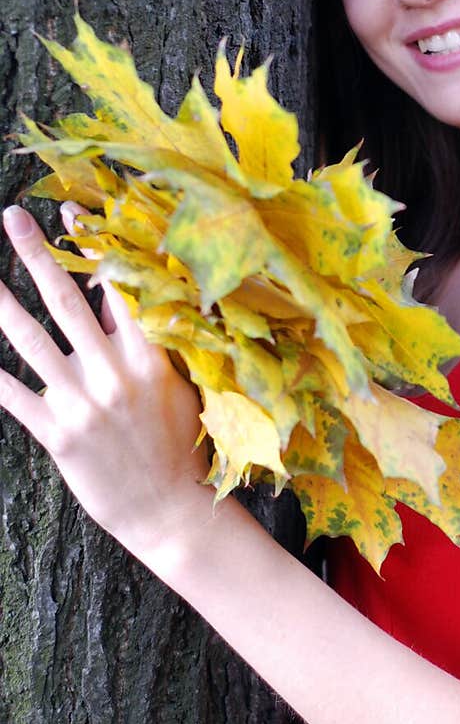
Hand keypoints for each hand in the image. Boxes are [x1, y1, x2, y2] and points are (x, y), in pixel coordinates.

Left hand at [0, 203, 208, 560]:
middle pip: (67, 301)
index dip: (93, 246)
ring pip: (31, 340)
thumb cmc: (178, 447)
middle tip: (12, 217)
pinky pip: (13, 394)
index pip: (119, 287)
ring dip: (0, 302)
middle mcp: (114, 373)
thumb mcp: (176, 387)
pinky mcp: (58, 434)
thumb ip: (143, 342)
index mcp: (151, 356)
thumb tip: (113, 296)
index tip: (69, 210)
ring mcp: (83, 403)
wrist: (170, 513)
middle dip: (36, 255)